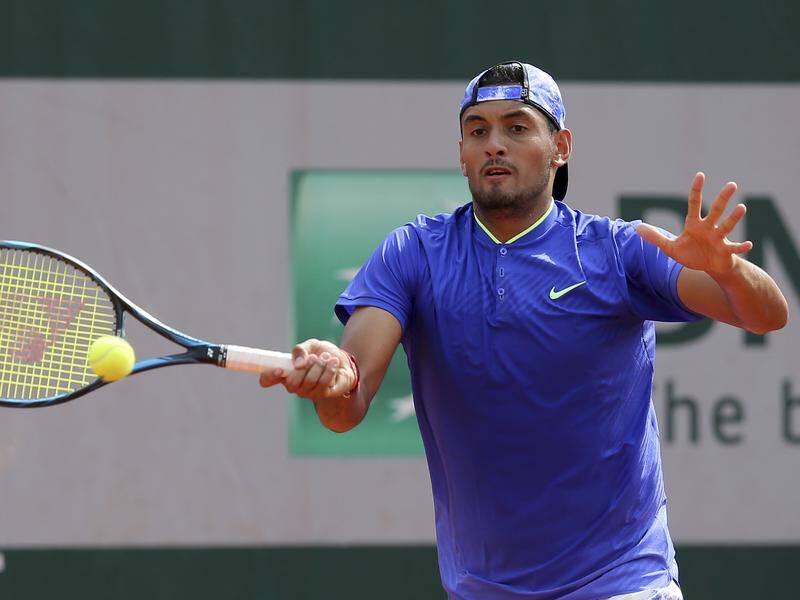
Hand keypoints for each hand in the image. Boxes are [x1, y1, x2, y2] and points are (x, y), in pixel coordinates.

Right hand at [258, 338, 355, 400]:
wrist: (343, 360)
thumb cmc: (322, 353)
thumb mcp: (311, 345)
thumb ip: (301, 350)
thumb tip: (298, 364)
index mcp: (286, 372)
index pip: (267, 379)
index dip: (268, 377)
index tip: (279, 370)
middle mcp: (294, 385)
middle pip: (291, 384)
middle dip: (305, 368)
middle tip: (315, 357)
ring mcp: (308, 392)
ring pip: (309, 383)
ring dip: (319, 366)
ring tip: (326, 357)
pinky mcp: (323, 394)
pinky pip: (323, 384)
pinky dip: (329, 370)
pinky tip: (334, 363)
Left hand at [636, 172, 752, 276]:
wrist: (707, 267)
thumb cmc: (691, 254)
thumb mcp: (670, 248)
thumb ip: (655, 238)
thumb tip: (637, 228)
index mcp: (694, 224)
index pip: (694, 204)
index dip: (696, 190)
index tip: (700, 175)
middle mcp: (708, 228)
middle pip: (716, 210)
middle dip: (723, 198)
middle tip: (732, 185)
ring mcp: (719, 238)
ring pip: (727, 225)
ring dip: (734, 218)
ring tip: (742, 208)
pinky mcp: (726, 251)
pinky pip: (735, 248)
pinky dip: (741, 247)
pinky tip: (748, 244)